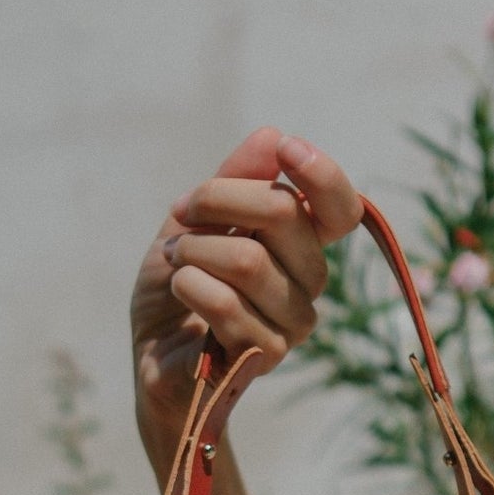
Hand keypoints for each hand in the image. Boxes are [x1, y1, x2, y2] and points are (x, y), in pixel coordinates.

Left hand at [131, 128, 363, 465]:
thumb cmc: (180, 286)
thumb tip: (271, 138)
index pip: (340, 209)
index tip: (285, 150)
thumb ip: (233, 180)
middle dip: (218, 198)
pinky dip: (189, 285)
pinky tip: (181, 289)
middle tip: (182, 211)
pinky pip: (227, 304)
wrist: (153, 354)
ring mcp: (292, 323)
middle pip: (284, 215)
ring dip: (194, 250)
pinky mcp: (264, 357)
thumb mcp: (195, 221)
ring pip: (248, 260)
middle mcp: (309, 282)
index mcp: (302, 244)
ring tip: (175, 260)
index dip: (323, 175)